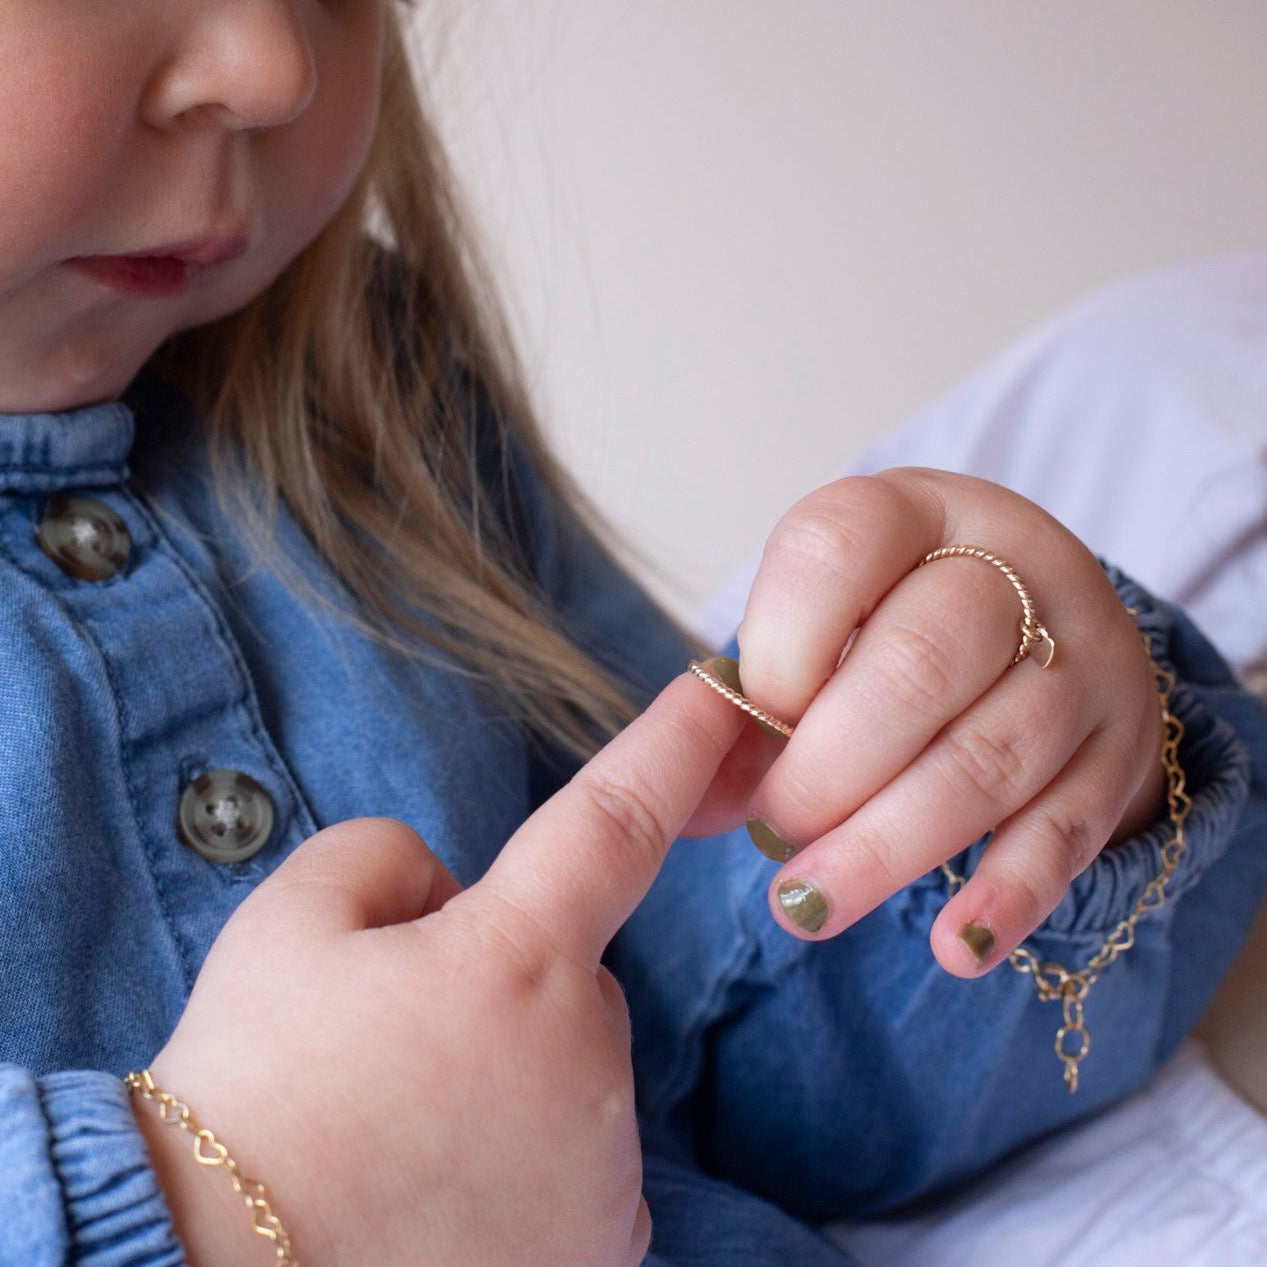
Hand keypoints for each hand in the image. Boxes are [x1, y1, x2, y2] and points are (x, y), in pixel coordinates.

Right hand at [135, 675, 746, 1266]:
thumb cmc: (254, 1088)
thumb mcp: (293, 918)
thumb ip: (394, 857)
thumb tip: (451, 895)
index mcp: (519, 958)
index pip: (619, 816)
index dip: (680, 742)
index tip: (730, 690)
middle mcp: (590, 1056)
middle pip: (572, 969)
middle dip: (506, 972)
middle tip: (395, 1034)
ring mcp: (604, 1160)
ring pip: (574, 1063)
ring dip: (516, 1065)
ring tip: (405, 1120)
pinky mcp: (605, 1244)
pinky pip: (584, 1151)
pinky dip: (533, 1149)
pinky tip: (448, 1182)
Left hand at [686, 468, 1163, 975]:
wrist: (1034, 620)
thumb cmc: (892, 619)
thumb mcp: (823, 615)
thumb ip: (756, 692)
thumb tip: (688, 797)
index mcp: (915, 511)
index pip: (839, 549)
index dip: (781, 646)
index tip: (754, 718)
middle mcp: (1016, 568)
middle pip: (918, 667)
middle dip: (826, 768)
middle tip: (773, 827)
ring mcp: (1085, 657)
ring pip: (986, 759)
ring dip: (886, 847)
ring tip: (807, 902)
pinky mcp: (1118, 750)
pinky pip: (1066, 830)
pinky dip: (1005, 895)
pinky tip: (953, 949)